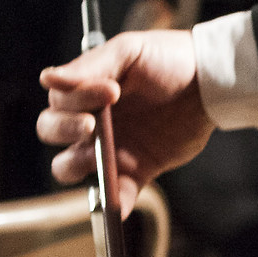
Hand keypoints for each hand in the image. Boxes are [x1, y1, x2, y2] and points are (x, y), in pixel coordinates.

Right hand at [37, 28, 214, 216]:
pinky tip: (119, 205)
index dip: (74, 100)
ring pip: (70, 167)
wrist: (210, 80)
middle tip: (92, 125)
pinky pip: (116, 195)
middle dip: (63, 131)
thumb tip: (47, 78)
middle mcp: (91, 121)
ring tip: (100, 157)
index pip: (57, 102)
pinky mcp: (135, 171)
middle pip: (52, 133)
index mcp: (86, 91)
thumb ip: (91, 66)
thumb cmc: (167, 58)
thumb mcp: (130, 51)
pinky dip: (115, 204)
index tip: (111, 90)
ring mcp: (110, 148)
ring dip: (77, 166)